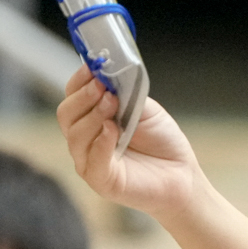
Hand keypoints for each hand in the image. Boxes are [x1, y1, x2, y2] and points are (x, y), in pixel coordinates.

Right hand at [56, 76, 208, 218]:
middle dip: (83, 97)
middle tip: (103, 88)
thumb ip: (124, 92)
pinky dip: (101, 142)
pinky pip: (92, 160)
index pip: (72, 96)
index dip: (79, 80)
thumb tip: (107, 73)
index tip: (92, 67)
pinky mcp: (101, 181)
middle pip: (66, 114)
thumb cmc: (161, 142)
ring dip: (93, 115)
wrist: (181, 173)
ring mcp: (90, 161)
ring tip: (113, 104)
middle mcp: (85, 139)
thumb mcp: (144, 107)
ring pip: (75, 135)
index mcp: (92, 118)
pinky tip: (113, 130)